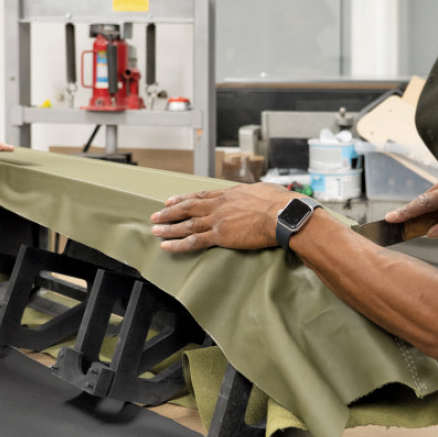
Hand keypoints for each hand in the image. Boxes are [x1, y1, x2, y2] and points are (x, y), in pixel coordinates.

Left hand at [150, 183, 293, 251]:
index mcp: (229, 194)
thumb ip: (252, 194)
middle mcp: (219, 205)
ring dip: (169, 228)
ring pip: (186, 224)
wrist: (282, 214)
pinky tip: (167, 246)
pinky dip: (178, 244)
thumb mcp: (262, 190)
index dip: (184, 198)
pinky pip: (194, 241)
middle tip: (156, 215)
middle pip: (188, 208)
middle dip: (170, 212)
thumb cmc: (279, 202)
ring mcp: (218, 221)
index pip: (200, 195)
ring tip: (155, 230)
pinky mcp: (220, 236)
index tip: (171, 200)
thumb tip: (256, 195)